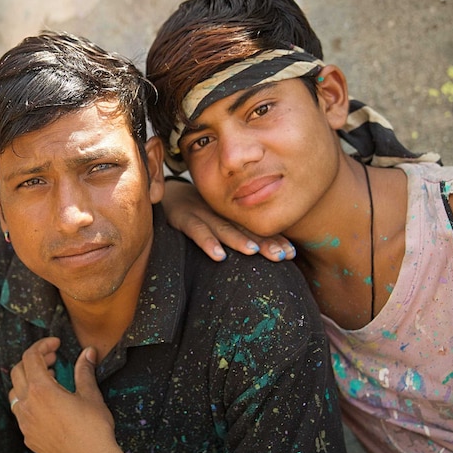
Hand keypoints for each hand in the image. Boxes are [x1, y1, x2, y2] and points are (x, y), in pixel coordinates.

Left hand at [9, 337, 135, 452]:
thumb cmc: (93, 429)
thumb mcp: (90, 395)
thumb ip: (84, 370)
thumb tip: (88, 352)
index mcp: (41, 390)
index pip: (30, 357)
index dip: (42, 345)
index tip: (56, 343)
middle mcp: (27, 405)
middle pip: (17, 371)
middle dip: (34, 360)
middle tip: (53, 359)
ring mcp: (25, 423)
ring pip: (15, 393)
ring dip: (28, 381)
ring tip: (49, 381)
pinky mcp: (28, 437)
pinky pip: (21, 413)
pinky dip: (30, 401)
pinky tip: (48, 406)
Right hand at [162, 179, 295, 261]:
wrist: (160, 194)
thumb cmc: (192, 213)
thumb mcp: (214, 220)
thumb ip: (233, 233)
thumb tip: (258, 258)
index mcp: (229, 215)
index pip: (255, 228)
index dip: (273, 239)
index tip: (291, 254)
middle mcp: (218, 213)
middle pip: (245, 228)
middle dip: (265, 242)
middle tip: (282, 256)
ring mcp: (200, 213)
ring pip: (223, 228)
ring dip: (239, 240)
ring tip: (254, 251)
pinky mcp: (182, 217)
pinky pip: (196, 231)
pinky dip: (208, 242)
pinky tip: (219, 255)